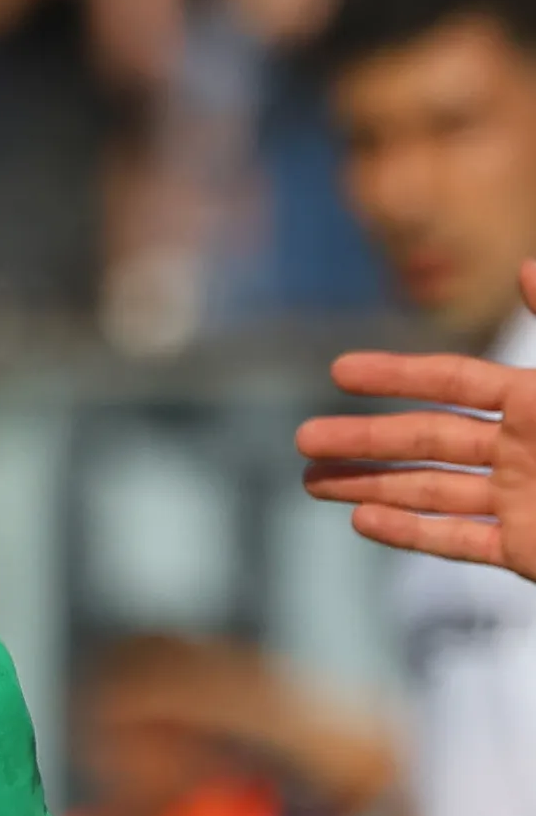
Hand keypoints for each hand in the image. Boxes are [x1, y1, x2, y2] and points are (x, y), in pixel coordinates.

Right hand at [299, 270, 535, 571]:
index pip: (454, 381)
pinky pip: (460, 540)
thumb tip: (527, 265)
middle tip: (302, 436)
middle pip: (428, 439)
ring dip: (371, 484)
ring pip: (431, 490)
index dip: (398, 374)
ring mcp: (523, 501)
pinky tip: (361, 521)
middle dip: (365, 437)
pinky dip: (410, 533)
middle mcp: (525, 449)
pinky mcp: (528, 550)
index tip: (339, 369)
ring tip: (311, 481)